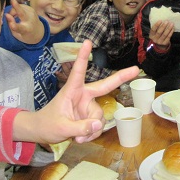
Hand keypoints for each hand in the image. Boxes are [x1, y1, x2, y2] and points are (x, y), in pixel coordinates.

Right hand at [4, 0, 45, 44]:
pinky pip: (21, 6)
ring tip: (13, 16)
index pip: (19, 28)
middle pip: (22, 13)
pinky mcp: (32, 9)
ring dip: (13, 11)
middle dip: (17, 7)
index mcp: (26, 30)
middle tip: (12, 0)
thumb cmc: (24, 34)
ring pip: (19, 8)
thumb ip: (11, 26)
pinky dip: (16, 9)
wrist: (38, 31)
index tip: (11, 24)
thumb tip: (6, 15)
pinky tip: (16, 14)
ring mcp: (32, 14)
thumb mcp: (17, 34)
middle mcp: (30, 21)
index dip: (14, 26)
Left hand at [13, 40, 138, 143]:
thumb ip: (80, 128)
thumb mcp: (61, 128)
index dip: (83, 56)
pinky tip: (81, 138)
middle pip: (105, 86)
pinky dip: (91, 134)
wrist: (42, 133)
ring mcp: (88, 106)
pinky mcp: (90, 116)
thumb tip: (98, 124)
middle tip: (136, 69)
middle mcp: (83, 96)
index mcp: (72, 90)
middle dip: (121, 77)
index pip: (78, 71)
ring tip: (78, 137)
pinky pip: (98, 125)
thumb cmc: (47, 125)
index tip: (87, 42)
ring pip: (100, 116)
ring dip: (92, 130)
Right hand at [149, 20, 173, 50]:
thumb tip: (162, 19)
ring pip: (165, 34)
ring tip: (171, 24)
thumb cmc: (157, 36)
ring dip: (168, 28)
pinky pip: (168, 37)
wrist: (159, 45)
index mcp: (151, 35)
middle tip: (167, 21)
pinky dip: (171, 32)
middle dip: (163, 26)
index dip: (156, 25)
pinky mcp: (165, 43)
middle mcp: (155, 39)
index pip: (153, 30)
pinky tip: (173, 28)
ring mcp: (160, 42)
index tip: (160, 20)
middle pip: (159, 32)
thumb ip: (156, 28)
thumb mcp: (154, 33)